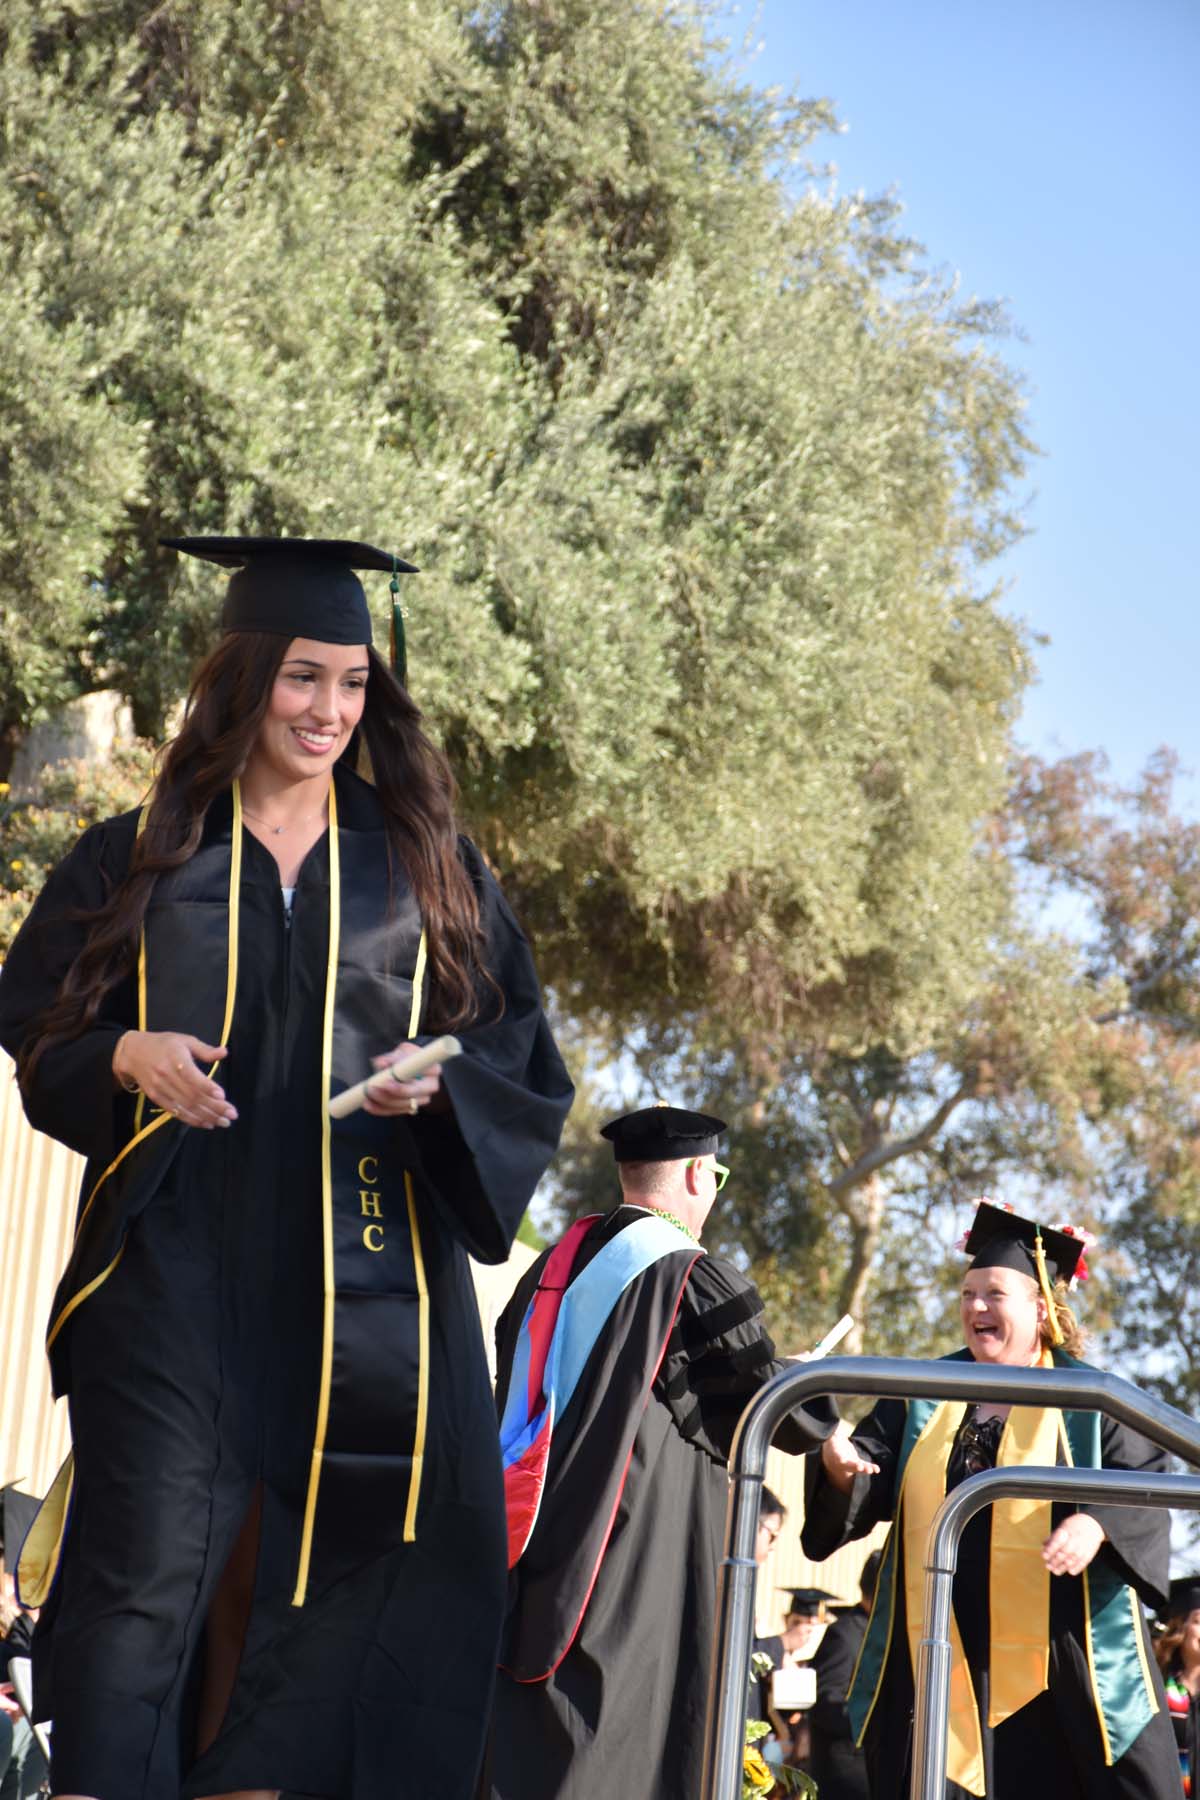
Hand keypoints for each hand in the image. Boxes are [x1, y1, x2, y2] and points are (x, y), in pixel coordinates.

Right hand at [112, 1031, 237, 1128]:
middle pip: (192, 1095)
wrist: (132, 1053)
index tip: (223, 1095)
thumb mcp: (184, 1040)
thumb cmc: (163, 1044)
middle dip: (214, 1107)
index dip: (207, 1087)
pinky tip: (206, 1123)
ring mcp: (160, 1088)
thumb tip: (224, 1052)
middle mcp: (166, 1075)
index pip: (192, 1076)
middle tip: (232, 1115)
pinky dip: (192, 1119)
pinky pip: (176, 1112)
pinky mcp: (156, 1098)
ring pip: (185, 1106)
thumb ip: (204, 1049)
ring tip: (223, 1122)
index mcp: (175, 1058)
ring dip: (206, 1116)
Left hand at [362, 1041, 443, 1117]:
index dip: (403, 1082)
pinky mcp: (411, 1107)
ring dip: (381, 1101)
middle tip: (371, 1088)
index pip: (419, 1078)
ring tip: (367, 1094)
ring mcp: (422, 1099)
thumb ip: (392, 1057)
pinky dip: (380, 1109)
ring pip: (401, 1105)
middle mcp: (431, 1086)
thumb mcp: (403, 1051)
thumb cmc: (408, 1057)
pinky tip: (368, 1103)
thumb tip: (381, 1063)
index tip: (386, 1082)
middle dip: (389, 1094)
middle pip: (410, 1094)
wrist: (412, 1067)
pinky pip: (395, 1112)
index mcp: (433, 1069)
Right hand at [820, 1420, 880, 1492]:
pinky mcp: (856, 1463)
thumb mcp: (831, 1437)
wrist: (833, 1452)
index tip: (842, 1460)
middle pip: (848, 1465)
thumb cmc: (832, 1442)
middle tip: (860, 1467)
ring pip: (857, 1468)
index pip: (837, 1457)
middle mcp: (842, 1463)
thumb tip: (835, 1429)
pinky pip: (864, 1466)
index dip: (840, 1459)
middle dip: (854, 1466)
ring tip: (871, 1470)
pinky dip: (870, 1467)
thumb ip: (834, 1433)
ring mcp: (850, 1464)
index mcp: (834, 1455)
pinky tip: (877, 1469)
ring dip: (864, 1469)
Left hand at [1042, 1511, 1105, 1575]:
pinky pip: (1082, 1563)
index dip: (1049, 1551)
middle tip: (1048, 1566)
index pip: (1056, 1542)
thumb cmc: (1074, 1525)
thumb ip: (1053, 1537)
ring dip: (1062, 1568)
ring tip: (1056, 1571)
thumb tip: (1043, 1546)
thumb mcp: (1062, 1526)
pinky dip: (1076, 1568)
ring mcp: (1082, 1548)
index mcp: (1066, 1532)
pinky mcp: (1089, 1554)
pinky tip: (1070, 1571)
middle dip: (1054, 1562)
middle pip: (1063, 1554)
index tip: (1044, 1556)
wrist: (1093, 1524)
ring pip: (1071, 1561)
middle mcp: (1074, 1540)